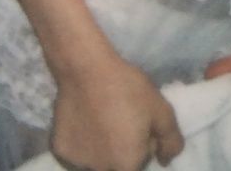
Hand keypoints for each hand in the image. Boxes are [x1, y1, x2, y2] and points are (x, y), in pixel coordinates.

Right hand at [51, 54, 184, 170]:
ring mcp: (78, 163)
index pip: (139, 166)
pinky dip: (82, 141)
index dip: (141, 148)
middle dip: (122, 149)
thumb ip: (170, 141)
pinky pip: (77, 152)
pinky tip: (84, 119)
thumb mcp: (161, 109)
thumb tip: (165, 160)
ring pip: (96, 160)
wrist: (86, 68)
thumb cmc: (126, 88)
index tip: (138, 127)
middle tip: (120, 120)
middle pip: (117, 165)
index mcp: (127, 165)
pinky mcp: (60, 150)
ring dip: (102, 147)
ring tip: (101, 118)